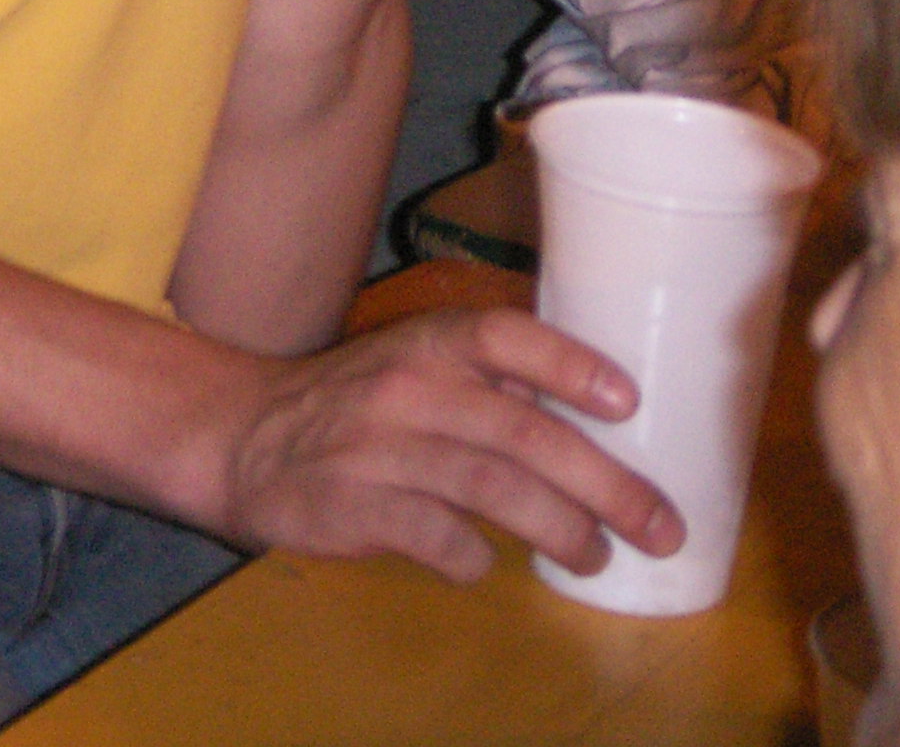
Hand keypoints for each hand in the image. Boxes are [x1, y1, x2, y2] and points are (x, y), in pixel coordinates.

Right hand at [207, 308, 682, 581]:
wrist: (239, 437)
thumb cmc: (351, 404)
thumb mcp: (411, 366)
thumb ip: (488, 382)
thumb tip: (601, 418)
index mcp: (427, 344)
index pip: (504, 335)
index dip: (570, 365)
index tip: (629, 403)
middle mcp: (405, 386)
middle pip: (522, 431)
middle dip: (606, 485)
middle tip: (659, 527)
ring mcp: (376, 445)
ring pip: (492, 487)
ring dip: (561, 530)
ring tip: (595, 559)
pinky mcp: (352, 504)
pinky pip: (436, 536)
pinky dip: (472, 557)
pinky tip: (481, 563)